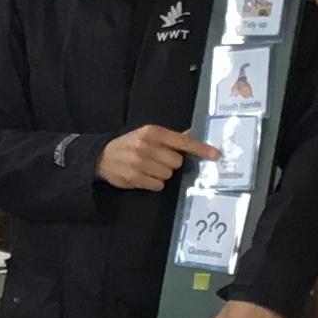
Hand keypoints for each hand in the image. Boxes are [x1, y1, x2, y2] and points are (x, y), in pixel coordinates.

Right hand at [96, 125, 220, 191]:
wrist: (102, 156)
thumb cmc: (129, 144)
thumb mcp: (147, 134)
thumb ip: (170, 137)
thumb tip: (192, 136)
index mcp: (152, 132)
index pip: (182, 142)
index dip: (200, 149)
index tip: (216, 155)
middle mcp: (147, 146)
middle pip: (177, 162)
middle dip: (171, 163)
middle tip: (158, 160)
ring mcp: (140, 163)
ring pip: (168, 175)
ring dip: (161, 174)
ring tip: (148, 168)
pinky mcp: (135, 178)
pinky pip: (158, 185)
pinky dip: (153, 183)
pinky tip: (143, 176)